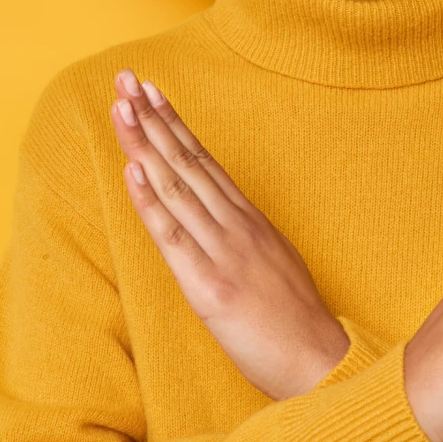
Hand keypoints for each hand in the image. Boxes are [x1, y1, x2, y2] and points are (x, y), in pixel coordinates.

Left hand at [109, 69, 350, 399]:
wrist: (321, 362)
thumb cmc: (295, 321)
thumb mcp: (272, 262)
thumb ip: (243, 237)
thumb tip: (217, 219)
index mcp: (249, 220)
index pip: (204, 159)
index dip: (174, 123)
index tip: (151, 91)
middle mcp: (235, 226)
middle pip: (186, 161)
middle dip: (151, 118)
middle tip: (124, 79)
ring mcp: (223, 252)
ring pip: (176, 187)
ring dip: (144, 144)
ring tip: (120, 108)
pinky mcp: (209, 285)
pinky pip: (174, 237)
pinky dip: (150, 200)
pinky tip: (132, 170)